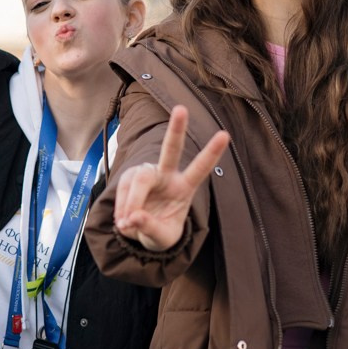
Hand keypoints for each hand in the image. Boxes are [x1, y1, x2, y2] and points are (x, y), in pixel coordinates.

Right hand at [113, 106, 229, 251]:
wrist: (142, 233)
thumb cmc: (160, 232)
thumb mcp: (162, 239)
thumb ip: (150, 228)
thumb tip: (133, 217)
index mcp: (185, 187)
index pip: (200, 169)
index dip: (211, 153)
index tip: (225, 135)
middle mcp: (168, 175)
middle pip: (171, 150)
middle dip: (176, 129)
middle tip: (181, 109)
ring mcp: (148, 174)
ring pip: (139, 179)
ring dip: (131, 202)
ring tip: (127, 225)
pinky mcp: (130, 178)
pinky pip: (123, 188)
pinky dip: (122, 206)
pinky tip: (123, 221)